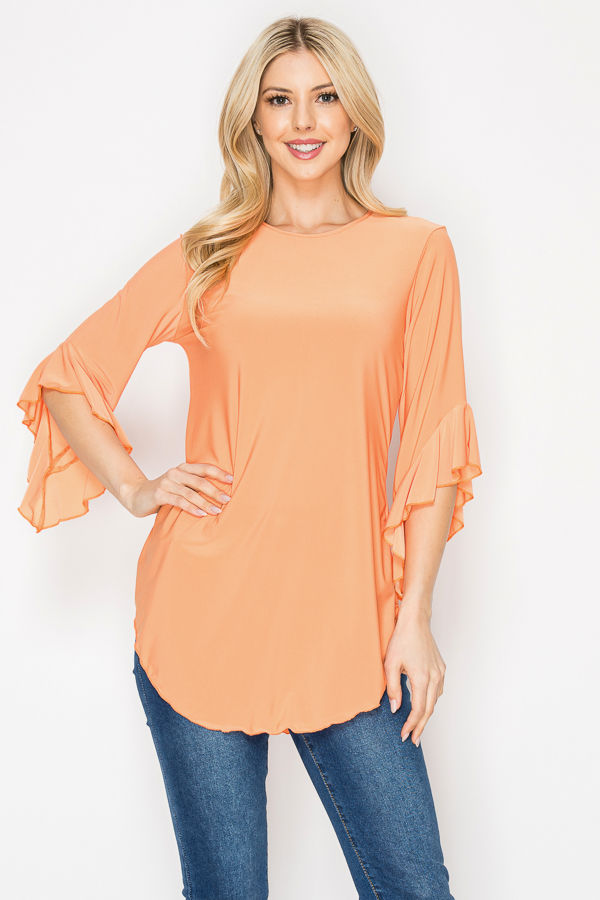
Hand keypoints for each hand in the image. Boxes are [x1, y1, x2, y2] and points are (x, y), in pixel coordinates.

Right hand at [120, 462, 233, 518]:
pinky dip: (192, 508)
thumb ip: (194, 486)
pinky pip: (179, 501)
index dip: (219, 473)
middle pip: (200, 481)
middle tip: (227, 500)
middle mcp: (176, 473)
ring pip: (191, 493)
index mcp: (183, 468)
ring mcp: (167, 483)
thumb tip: (219, 494)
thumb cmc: (164, 492)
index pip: (204, 468)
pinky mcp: (160, 494)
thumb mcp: (180, 486)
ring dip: (205, 503)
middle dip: (215, 491)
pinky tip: (201, 514)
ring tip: (217, 511)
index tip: (232, 480)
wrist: (137, 495)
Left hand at [384, 603, 445, 746]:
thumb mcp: (390, 664)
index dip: (412, 725)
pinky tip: (424, 705)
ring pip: (435, 700)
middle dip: (421, 726)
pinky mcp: (441, 668)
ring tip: (417, 727)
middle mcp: (434, 677)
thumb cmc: (401, 639)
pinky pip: (437, 690)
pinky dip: (431, 701)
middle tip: (414, 740)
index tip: (404, 735)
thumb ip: (392, 688)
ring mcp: (440, 672)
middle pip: (429, 709)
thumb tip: (396, 709)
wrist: (415, 621)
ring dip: (426, 715)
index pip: (419, 709)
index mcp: (422, 677)